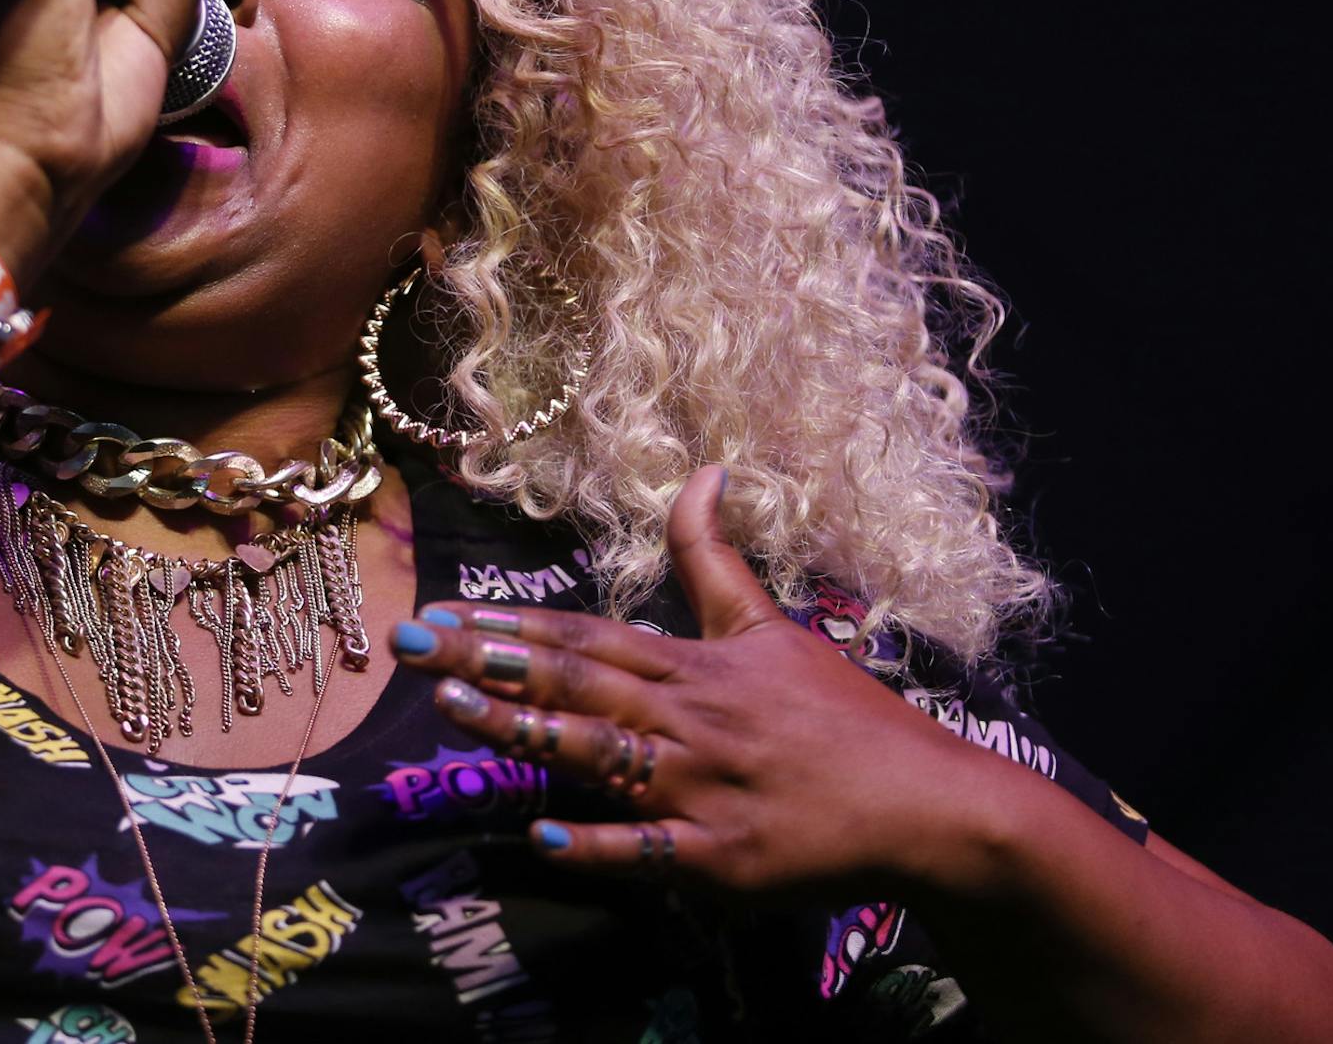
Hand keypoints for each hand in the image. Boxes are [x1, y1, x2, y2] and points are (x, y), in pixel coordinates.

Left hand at [390, 466, 981, 903]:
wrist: (926, 804)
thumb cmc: (840, 715)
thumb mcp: (771, 626)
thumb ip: (714, 557)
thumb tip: (701, 471)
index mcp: (697, 666)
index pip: (587, 638)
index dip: (509, 624)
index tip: (438, 612)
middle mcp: (691, 720)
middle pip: (576, 684)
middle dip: (485, 663)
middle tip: (406, 645)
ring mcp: (705, 792)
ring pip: (599, 755)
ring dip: (518, 734)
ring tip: (445, 711)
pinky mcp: (725, 861)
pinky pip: (652, 853)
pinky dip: (599, 844)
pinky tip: (540, 835)